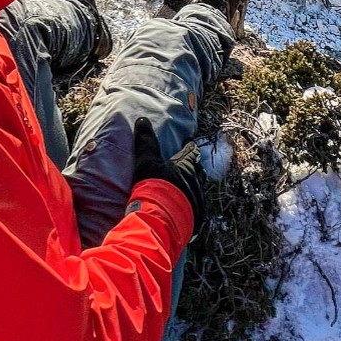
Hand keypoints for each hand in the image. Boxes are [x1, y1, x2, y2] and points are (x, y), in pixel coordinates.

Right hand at [132, 116, 206, 236]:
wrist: (161, 219)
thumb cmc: (155, 187)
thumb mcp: (147, 161)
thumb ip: (145, 142)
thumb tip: (142, 120)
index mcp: (186, 166)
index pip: (192, 150)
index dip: (189, 145)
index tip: (188, 141)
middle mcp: (195, 181)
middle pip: (198, 170)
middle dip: (194, 166)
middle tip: (188, 163)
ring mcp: (197, 199)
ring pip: (198, 188)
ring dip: (192, 185)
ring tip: (186, 185)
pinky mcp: (196, 216)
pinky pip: (196, 208)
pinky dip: (191, 204)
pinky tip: (185, 207)